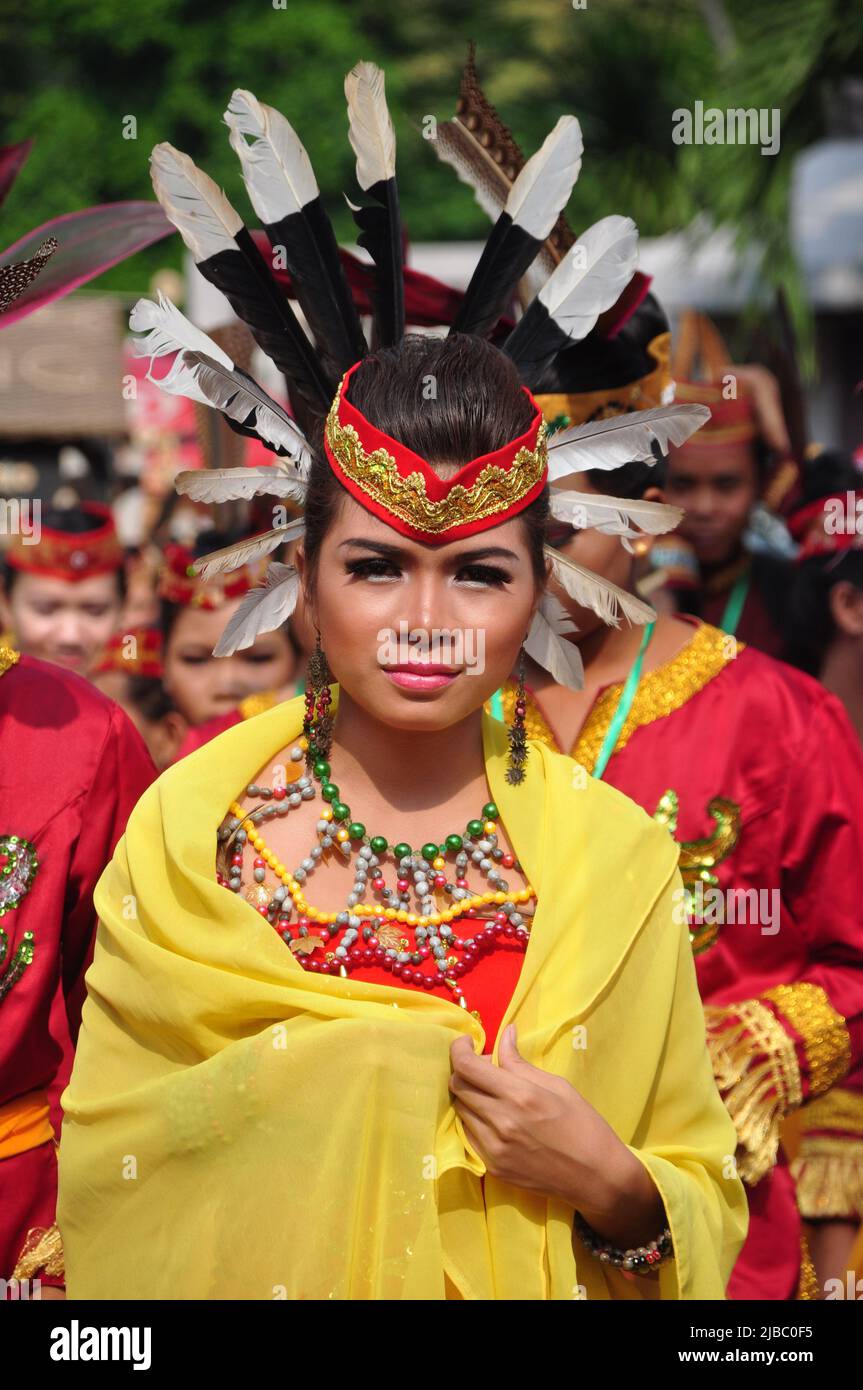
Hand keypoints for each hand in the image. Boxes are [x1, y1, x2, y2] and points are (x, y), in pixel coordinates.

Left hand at [449, 1023, 663, 1247]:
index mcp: (519, 1095)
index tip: (467, 1043)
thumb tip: (505, 1033)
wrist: (596, 1177)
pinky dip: (475, 1121)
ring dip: (470, 1096)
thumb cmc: (584, 1125)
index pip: (467, 1067)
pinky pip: (468, 1135)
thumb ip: (520, 1062)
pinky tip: (495, 1118)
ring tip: (493, 1094)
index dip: (459, 1049)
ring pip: (461, 1111)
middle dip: (465, 1070)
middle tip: (486, 1069)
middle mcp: (500, 1122)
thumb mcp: (557, 1086)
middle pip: (458, 1087)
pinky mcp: (493, 1167)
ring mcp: (494, 1148)